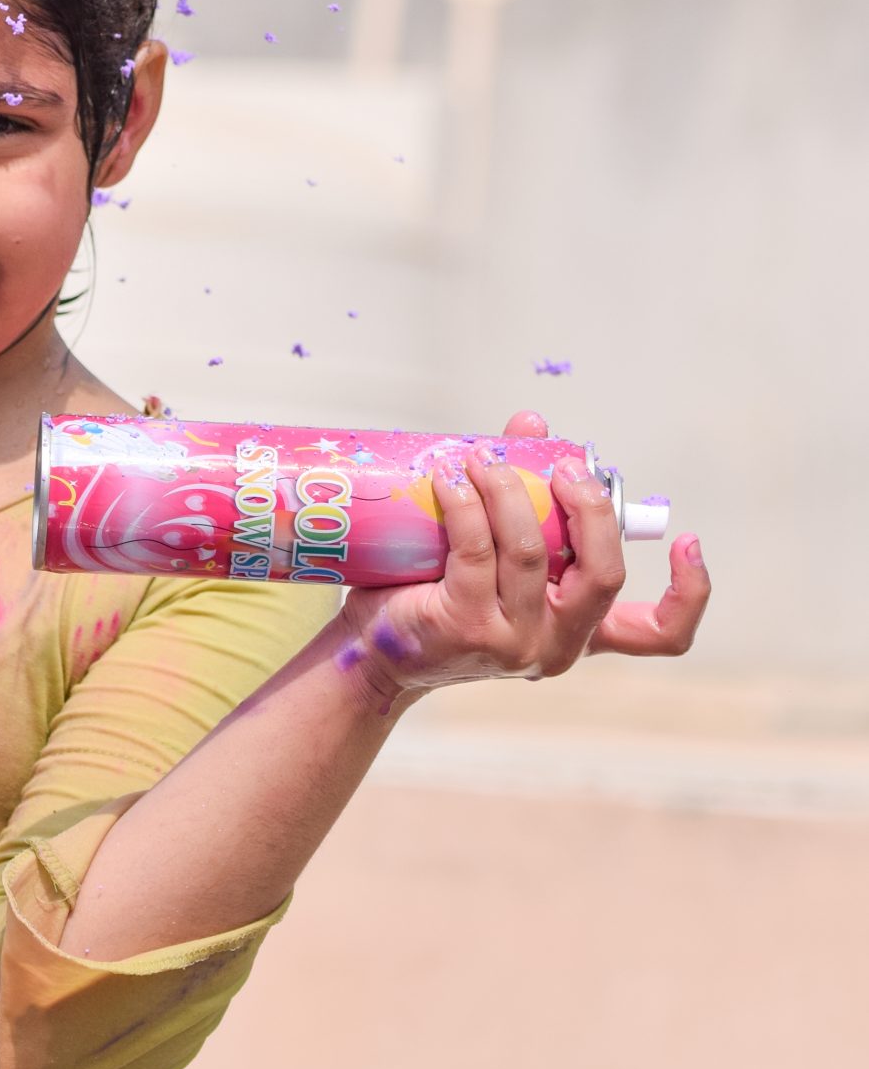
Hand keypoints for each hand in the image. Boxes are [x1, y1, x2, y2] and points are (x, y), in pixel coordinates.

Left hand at [337, 407, 709, 709]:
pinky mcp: (468, 629)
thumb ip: (523, 489)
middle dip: (589, 507)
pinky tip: (450, 478)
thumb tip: (533, 423)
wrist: (379, 645)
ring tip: (480, 457)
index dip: (688, 593)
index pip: (660, 634)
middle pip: (603, 574)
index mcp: (581, 627)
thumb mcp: (495, 544)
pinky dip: (466, 504)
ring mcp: (515, 642)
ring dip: (508, 490)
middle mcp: (558, 644)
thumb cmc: (442, 589)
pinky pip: (476, 551)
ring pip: (531, 552)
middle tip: (565, 467)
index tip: (686, 541)